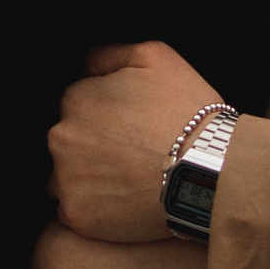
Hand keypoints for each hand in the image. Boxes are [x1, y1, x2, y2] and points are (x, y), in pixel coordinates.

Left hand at [49, 40, 224, 245]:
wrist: (208, 171)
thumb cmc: (187, 111)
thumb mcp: (155, 56)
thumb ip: (110, 55)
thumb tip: (86, 65)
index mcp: (75, 99)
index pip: (77, 105)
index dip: (106, 115)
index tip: (132, 127)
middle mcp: (61, 137)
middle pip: (68, 141)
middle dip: (94, 146)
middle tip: (133, 154)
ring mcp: (65, 179)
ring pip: (66, 177)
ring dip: (88, 178)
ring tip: (129, 180)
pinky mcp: (76, 214)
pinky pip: (75, 210)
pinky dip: (95, 208)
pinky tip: (125, 202)